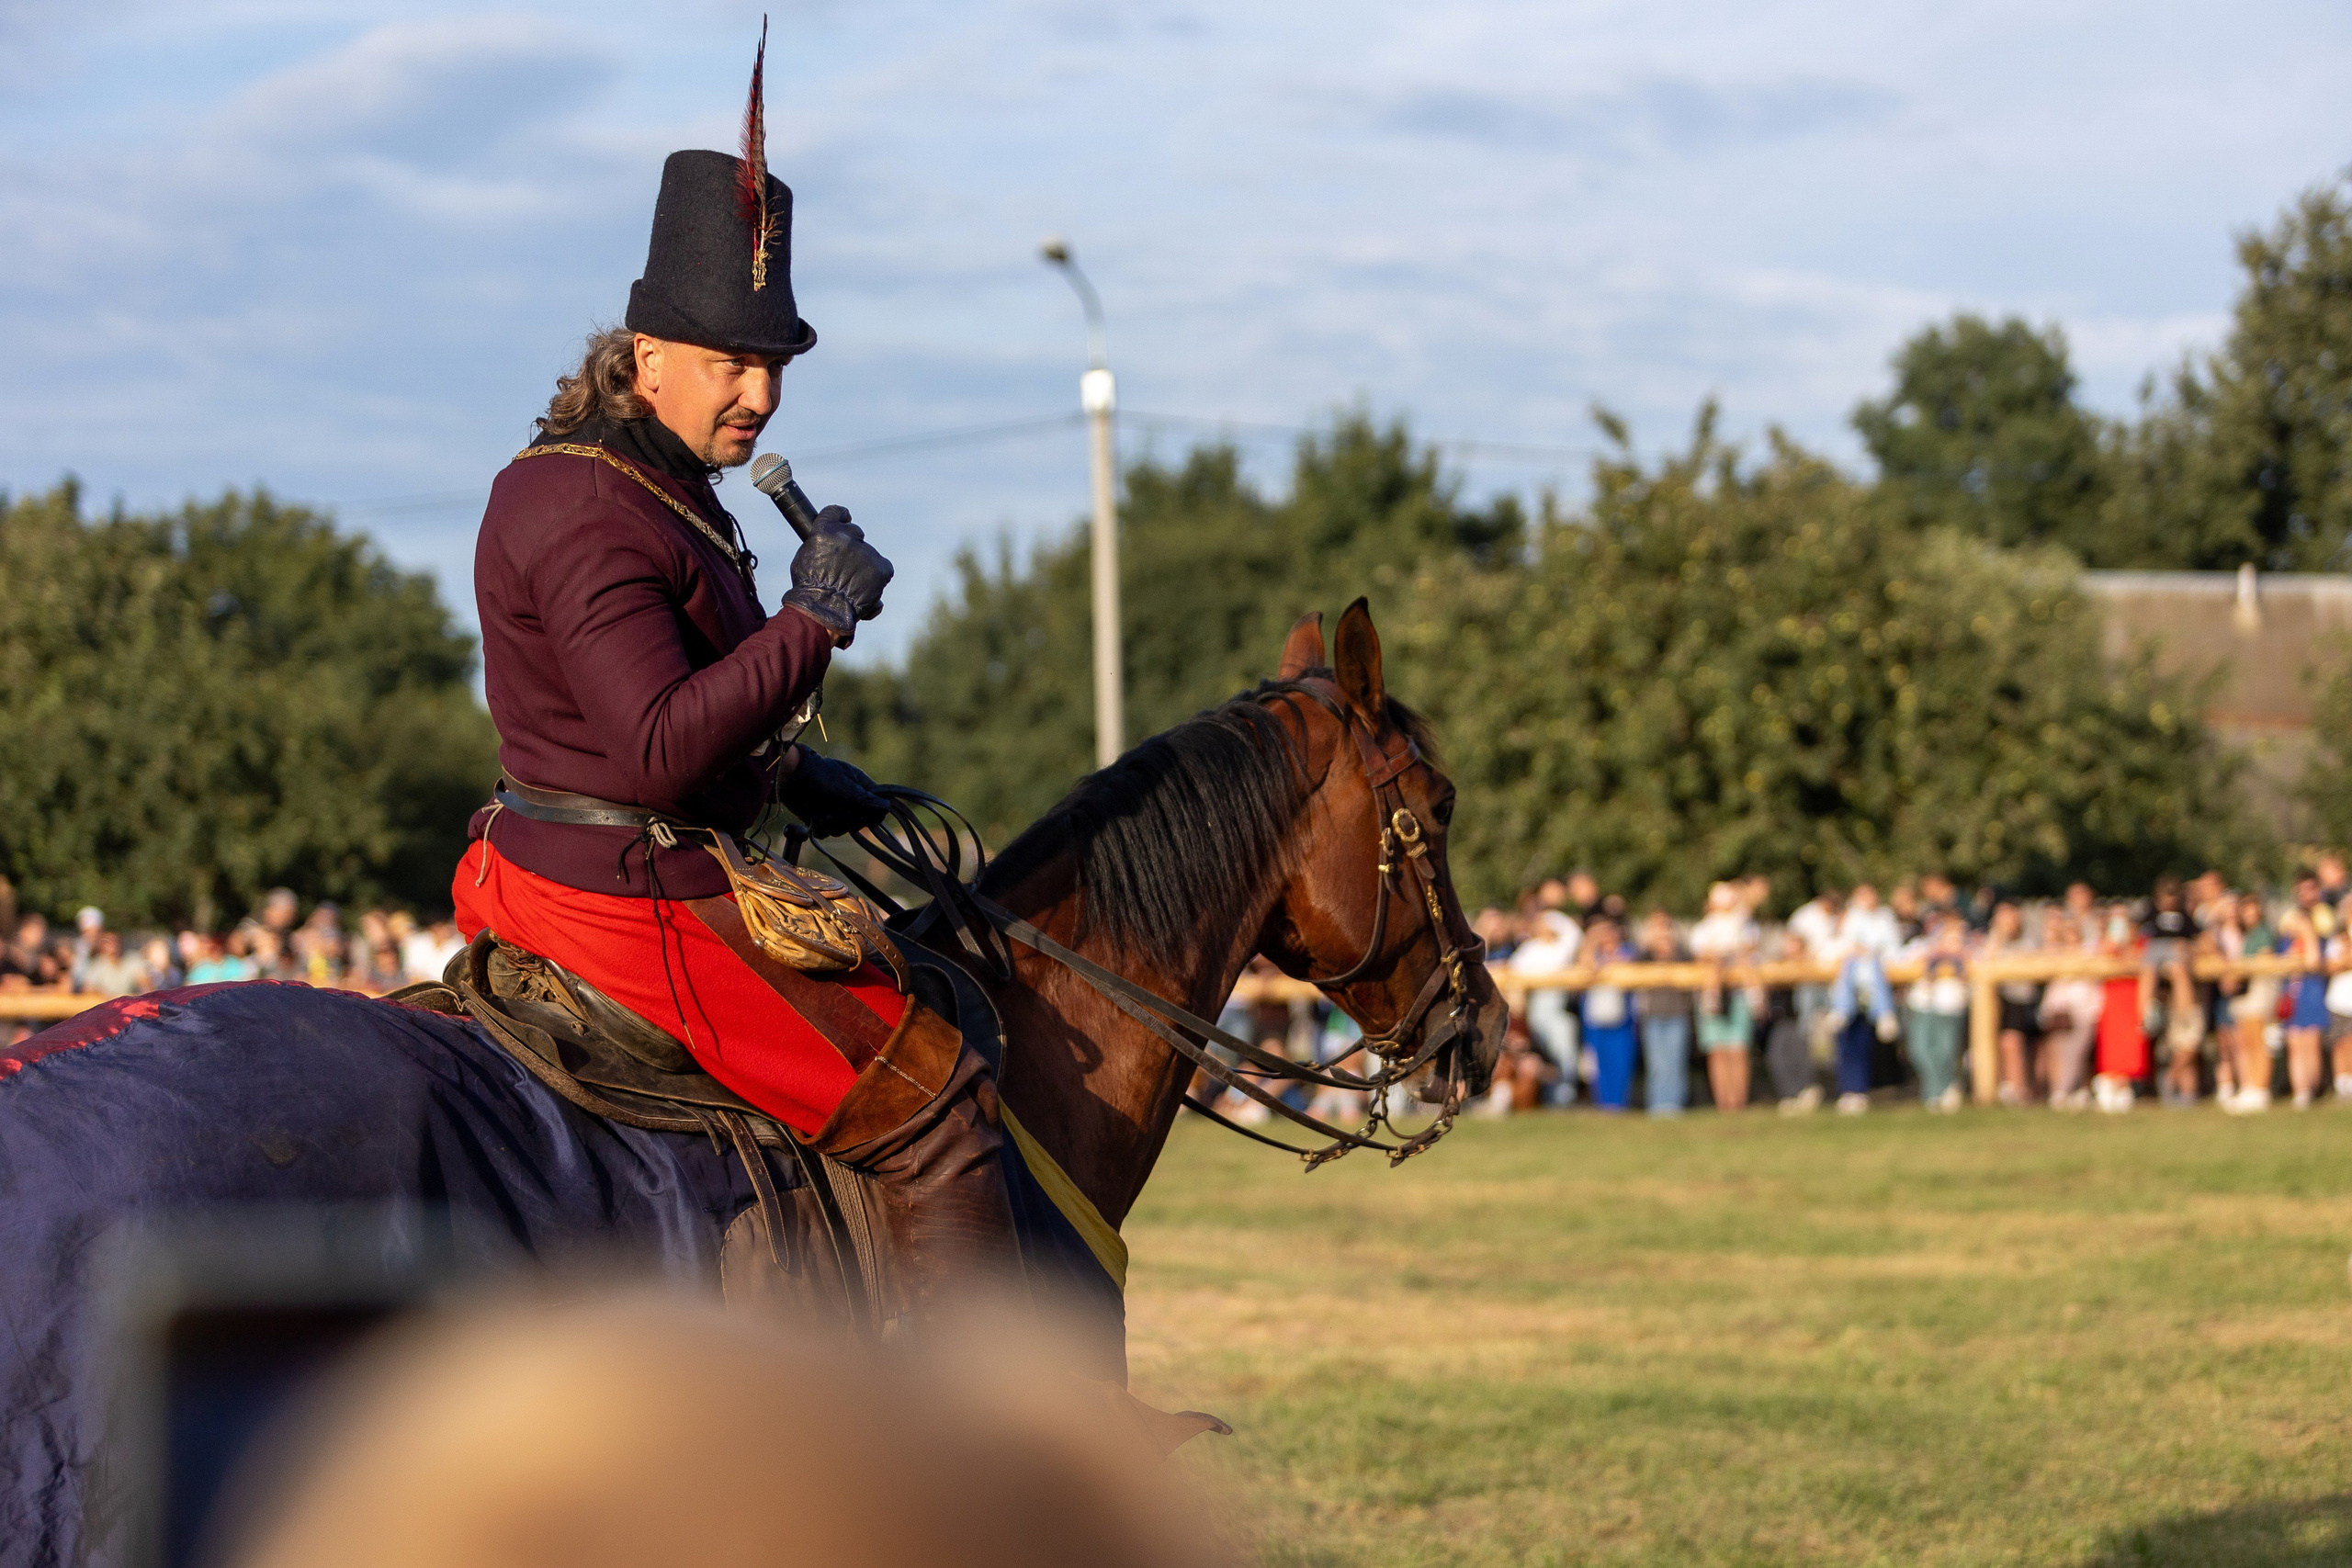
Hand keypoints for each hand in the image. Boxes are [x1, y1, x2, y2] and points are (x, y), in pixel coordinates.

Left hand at [777, 747, 889, 837]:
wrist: (789, 776)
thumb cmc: (818, 774)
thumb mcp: (843, 786)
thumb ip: (864, 799)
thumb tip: (887, 807)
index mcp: (862, 788)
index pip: (877, 810)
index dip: (869, 815)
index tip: (858, 811)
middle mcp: (851, 801)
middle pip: (858, 823)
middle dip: (844, 820)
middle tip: (833, 808)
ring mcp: (835, 811)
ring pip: (841, 830)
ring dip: (829, 824)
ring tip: (819, 812)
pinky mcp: (820, 819)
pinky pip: (825, 833)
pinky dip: (817, 827)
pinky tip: (811, 817)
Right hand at [779, 506, 892, 643]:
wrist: (822, 611)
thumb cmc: (808, 590)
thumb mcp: (805, 559)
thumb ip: (821, 545)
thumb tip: (833, 544)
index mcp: (823, 532)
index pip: (836, 512)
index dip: (842, 516)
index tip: (846, 519)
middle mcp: (846, 537)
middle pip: (856, 533)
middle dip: (853, 545)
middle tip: (845, 566)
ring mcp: (865, 552)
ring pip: (869, 554)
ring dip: (864, 566)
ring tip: (851, 586)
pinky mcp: (881, 568)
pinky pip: (883, 568)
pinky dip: (877, 577)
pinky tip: (865, 589)